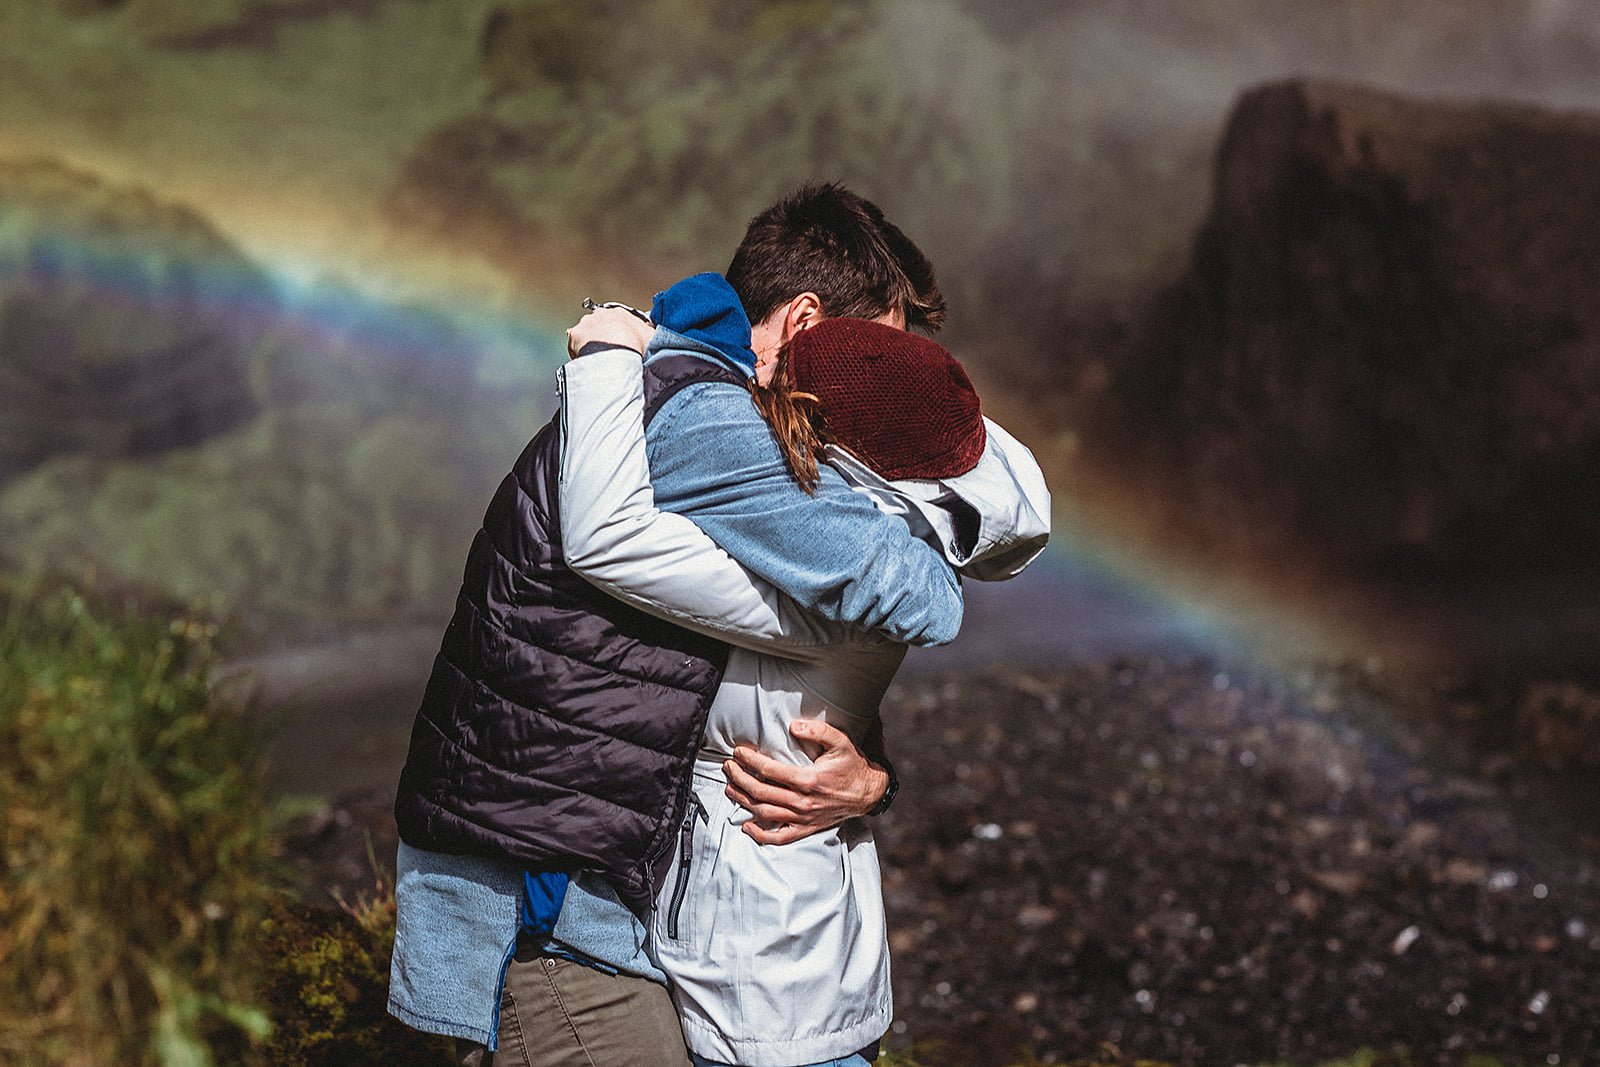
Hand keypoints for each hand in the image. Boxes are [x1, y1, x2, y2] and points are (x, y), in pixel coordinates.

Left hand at [567, 305, 652, 358]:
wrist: (616, 352)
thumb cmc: (635, 344)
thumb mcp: (652, 336)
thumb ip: (651, 333)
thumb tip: (653, 334)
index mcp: (620, 313)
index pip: (617, 319)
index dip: (618, 332)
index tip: (621, 342)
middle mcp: (601, 314)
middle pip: (600, 324)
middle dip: (602, 336)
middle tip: (609, 352)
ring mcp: (586, 323)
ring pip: (586, 333)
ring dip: (589, 343)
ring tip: (598, 358)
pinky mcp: (575, 334)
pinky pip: (574, 344)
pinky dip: (578, 351)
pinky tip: (587, 360)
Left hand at [724, 719, 889, 845]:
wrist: (868, 792)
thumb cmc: (852, 764)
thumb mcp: (840, 741)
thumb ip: (818, 730)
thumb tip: (793, 725)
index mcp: (808, 779)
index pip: (769, 770)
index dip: (750, 760)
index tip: (738, 752)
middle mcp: (803, 801)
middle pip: (761, 792)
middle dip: (739, 778)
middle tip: (728, 766)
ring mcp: (803, 818)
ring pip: (764, 813)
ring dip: (742, 801)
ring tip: (730, 787)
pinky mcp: (806, 829)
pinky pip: (779, 837)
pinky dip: (760, 835)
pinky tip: (746, 826)